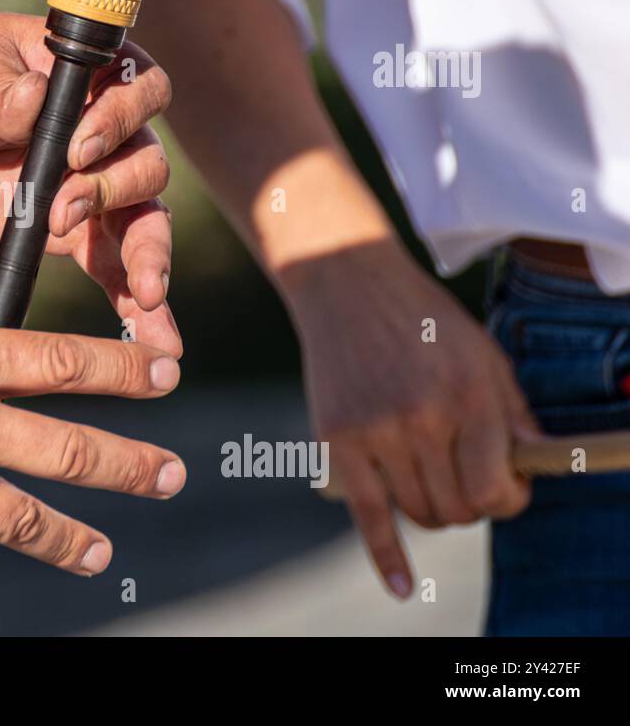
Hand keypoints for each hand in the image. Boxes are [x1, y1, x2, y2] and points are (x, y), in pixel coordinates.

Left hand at [0, 12, 178, 354]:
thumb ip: (5, 93)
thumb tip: (37, 100)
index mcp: (93, 75)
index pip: (141, 91)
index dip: (121, 120)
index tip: (77, 147)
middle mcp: (109, 129)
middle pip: (147, 163)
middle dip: (114, 191)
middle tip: (63, 210)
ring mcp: (96, 185)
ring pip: (145, 220)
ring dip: (149, 255)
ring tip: (146, 292)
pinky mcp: (74, 234)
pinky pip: (116, 269)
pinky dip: (136, 304)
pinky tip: (152, 336)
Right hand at [282, 241, 541, 598]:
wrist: (345, 284)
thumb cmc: (421, 318)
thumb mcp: (482, 352)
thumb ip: (511, 411)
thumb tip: (535, 466)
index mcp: (467, 397)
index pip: (496, 487)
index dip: (507, 499)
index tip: (504, 488)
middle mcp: (423, 419)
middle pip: (458, 507)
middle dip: (470, 506)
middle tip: (466, 483)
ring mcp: (377, 432)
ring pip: (420, 513)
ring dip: (433, 514)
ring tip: (431, 483)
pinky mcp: (337, 440)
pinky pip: (368, 516)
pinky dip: (386, 557)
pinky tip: (401, 587)